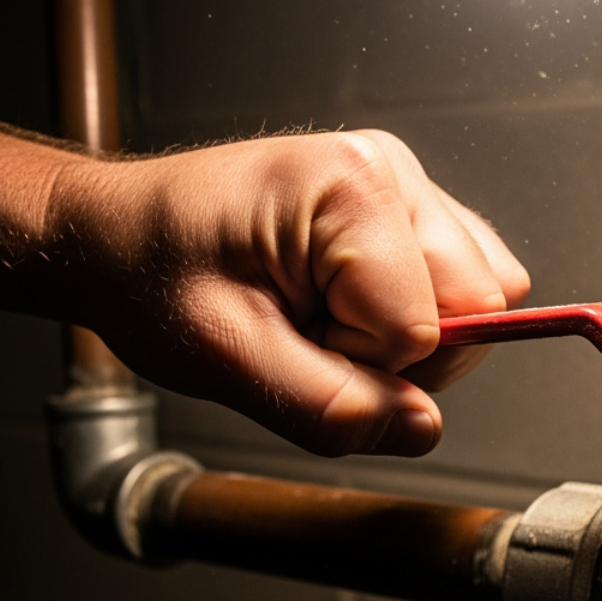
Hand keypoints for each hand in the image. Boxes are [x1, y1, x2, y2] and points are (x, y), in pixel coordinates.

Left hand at [54, 129, 529, 456]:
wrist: (120, 237)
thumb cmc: (155, 273)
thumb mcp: (224, 358)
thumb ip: (327, 405)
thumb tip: (420, 429)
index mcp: (348, 186)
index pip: (425, 327)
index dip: (363, 364)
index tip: (294, 345)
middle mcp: (391, 171)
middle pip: (477, 305)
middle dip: (398, 352)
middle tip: (308, 335)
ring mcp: (406, 185)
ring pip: (482, 298)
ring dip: (408, 336)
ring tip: (322, 317)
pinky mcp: (406, 210)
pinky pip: (462, 287)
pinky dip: (413, 317)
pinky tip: (344, 306)